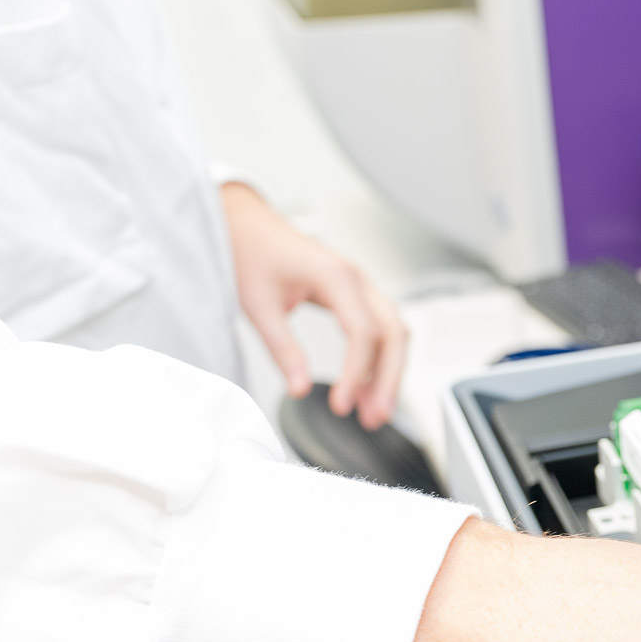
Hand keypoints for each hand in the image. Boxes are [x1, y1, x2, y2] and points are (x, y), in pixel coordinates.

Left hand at [219, 181, 406, 429]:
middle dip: (389, 379)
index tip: (341, 406)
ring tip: (374, 409)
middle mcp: (357, 279)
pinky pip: (382, 328)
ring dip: (390, 372)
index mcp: (336, 277)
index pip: (364, 334)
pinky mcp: (356, 293)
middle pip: (394, 334)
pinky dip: (382, 358)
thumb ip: (283, 349)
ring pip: (395, 332)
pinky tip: (369, 384)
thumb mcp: (259, 306)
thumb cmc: (251, 253)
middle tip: (375, 417)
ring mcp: (361, 285)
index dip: (357, 374)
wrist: (245, 224)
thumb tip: (299, 389)